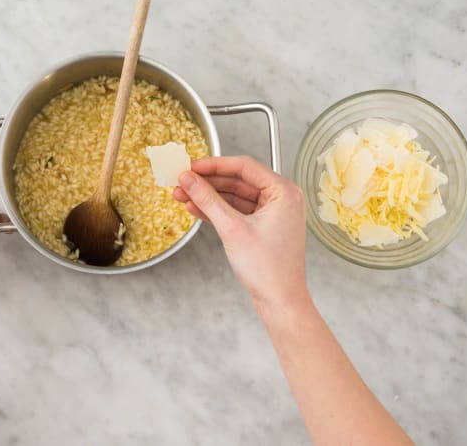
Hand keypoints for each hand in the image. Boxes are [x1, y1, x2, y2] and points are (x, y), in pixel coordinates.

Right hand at [173, 156, 306, 308]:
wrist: (279, 301)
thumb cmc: (268, 270)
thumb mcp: (232, 229)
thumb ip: (208, 200)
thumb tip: (189, 179)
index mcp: (284, 192)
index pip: (244, 167)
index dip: (214, 165)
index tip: (192, 166)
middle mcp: (281, 199)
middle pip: (238, 181)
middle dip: (207, 183)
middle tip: (182, 181)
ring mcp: (272, 214)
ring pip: (234, 196)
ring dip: (208, 196)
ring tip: (182, 195)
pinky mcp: (262, 227)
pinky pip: (236, 211)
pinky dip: (216, 210)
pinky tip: (195, 208)